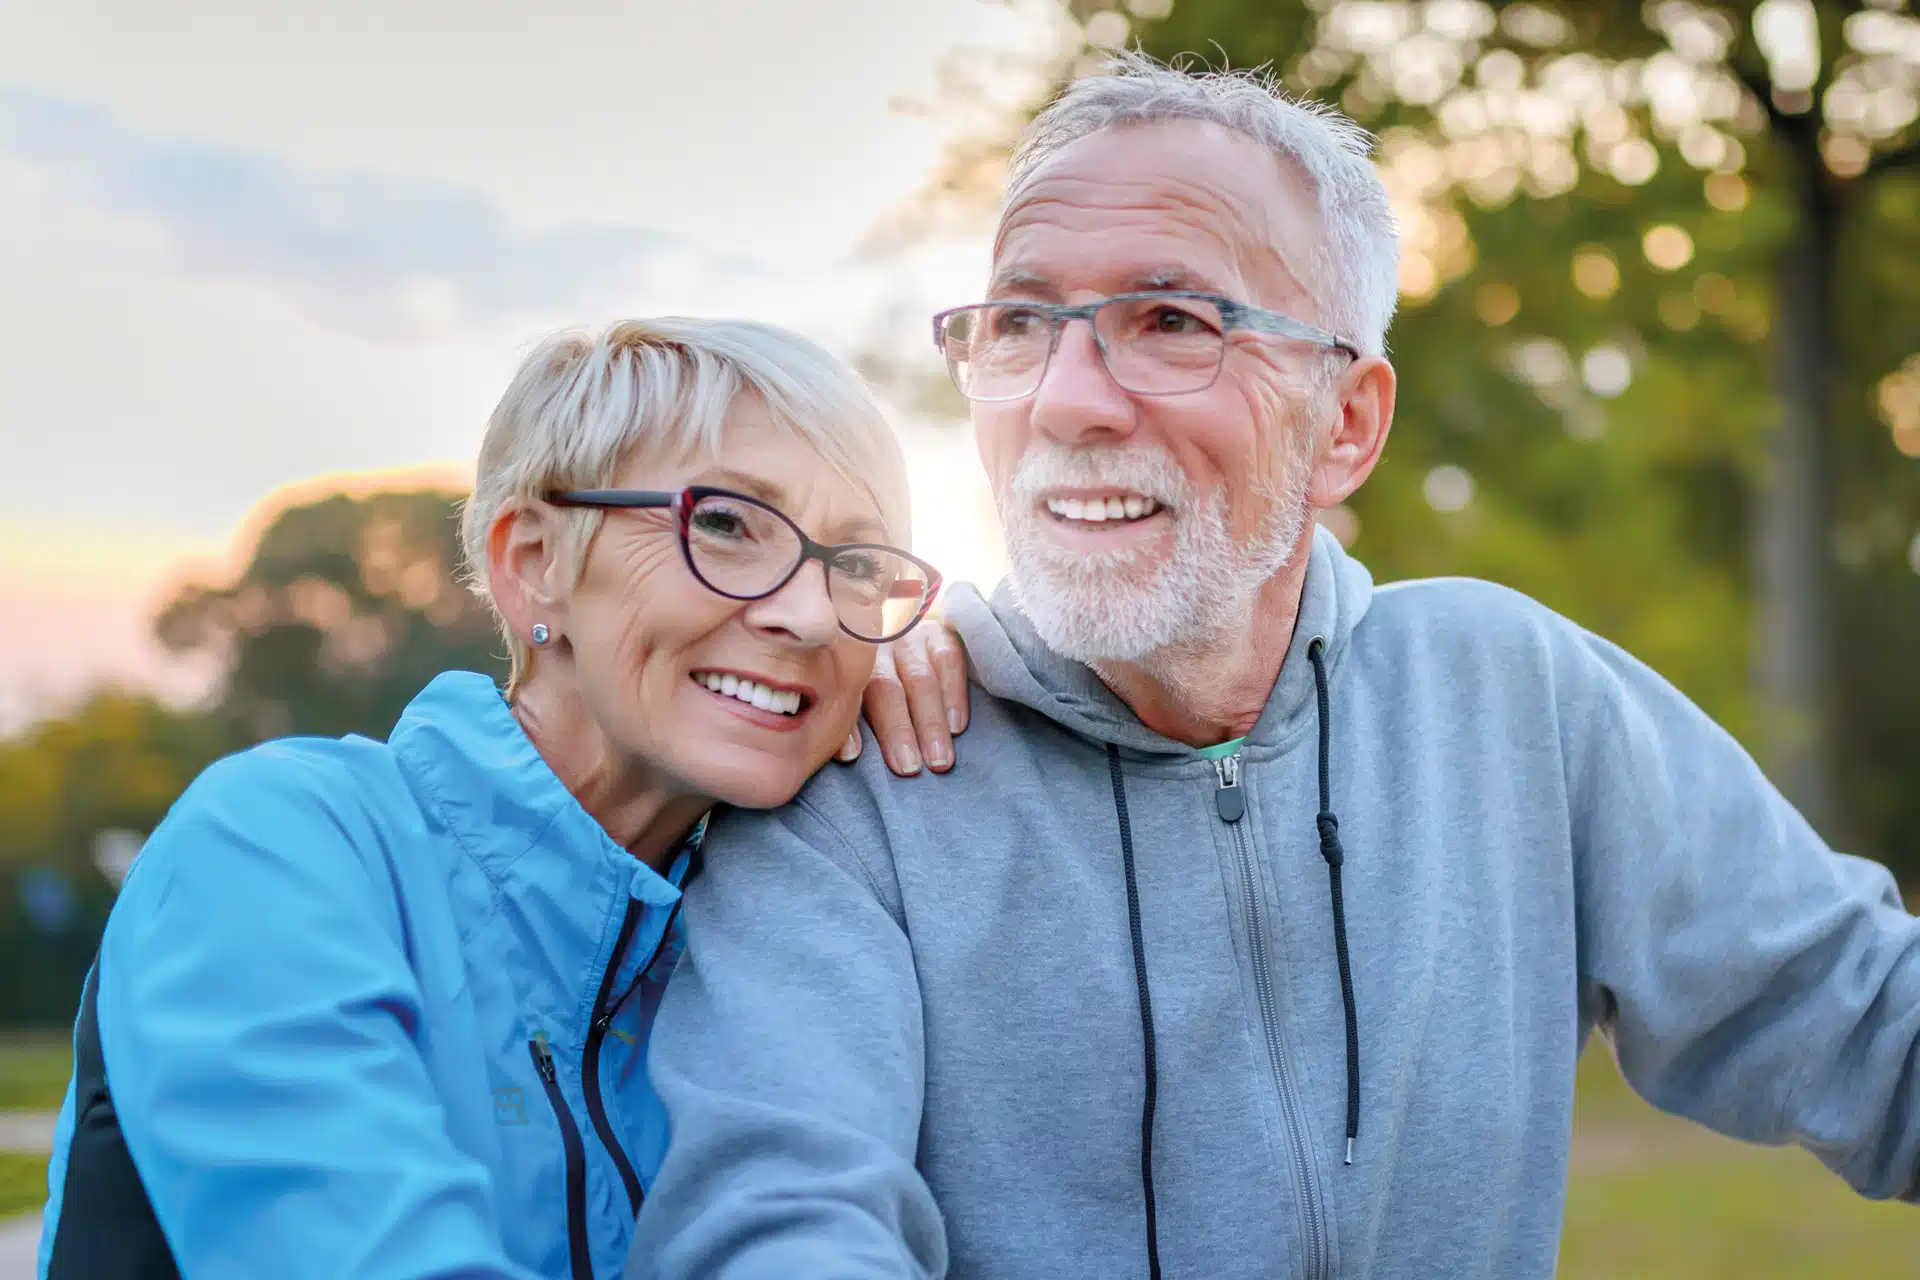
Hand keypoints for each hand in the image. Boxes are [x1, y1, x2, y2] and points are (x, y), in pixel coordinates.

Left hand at [847, 617, 969, 775]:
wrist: (909, 640)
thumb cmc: (873, 693)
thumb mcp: (853, 701)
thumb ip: (848, 723)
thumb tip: (846, 756)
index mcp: (845, 666)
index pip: (845, 696)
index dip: (848, 727)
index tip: (851, 757)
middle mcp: (875, 648)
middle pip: (884, 687)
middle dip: (897, 730)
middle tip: (908, 768)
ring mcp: (908, 639)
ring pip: (919, 678)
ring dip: (930, 722)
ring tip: (938, 760)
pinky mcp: (939, 634)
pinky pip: (948, 660)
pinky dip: (953, 694)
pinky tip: (957, 727)